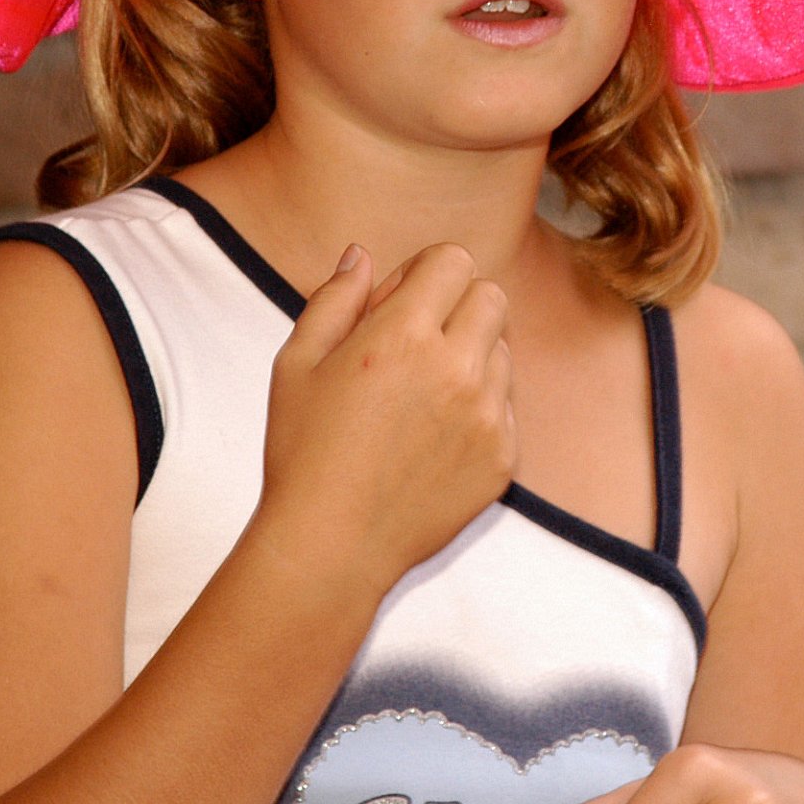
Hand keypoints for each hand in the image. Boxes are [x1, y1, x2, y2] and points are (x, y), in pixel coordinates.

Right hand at [258, 242, 516, 594]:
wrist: (330, 547)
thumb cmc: (302, 451)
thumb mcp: (296, 363)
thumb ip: (334, 299)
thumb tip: (363, 256)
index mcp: (403, 334)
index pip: (453, 260)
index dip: (424, 272)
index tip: (399, 303)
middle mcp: (456, 368)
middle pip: (490, 297)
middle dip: (456, 305)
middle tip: (415, 343)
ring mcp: (486, 416)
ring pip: (503, 351)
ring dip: (472, 355)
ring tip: (422, 396)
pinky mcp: (502, 458)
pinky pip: (507, 407)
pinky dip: (480, 408)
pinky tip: (434, 437)